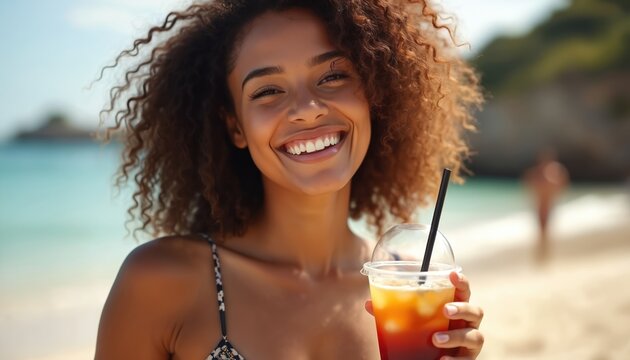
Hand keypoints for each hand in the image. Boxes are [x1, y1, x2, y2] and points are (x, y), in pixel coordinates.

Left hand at [364, 272, 484, 359]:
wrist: (432, 359)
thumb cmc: (424, 334)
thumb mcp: (410, 322)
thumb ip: (393, 312)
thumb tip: (368, 303)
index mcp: (454, 307)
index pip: (463, 291)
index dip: (461, 281)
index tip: (452, 273)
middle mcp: (466, 323)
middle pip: (475, 311)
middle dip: (462, 308)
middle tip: (445, 310)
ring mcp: (470, 342)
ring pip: (474, 336)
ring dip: (455, 336)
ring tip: (436, 339)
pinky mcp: (468, 359)